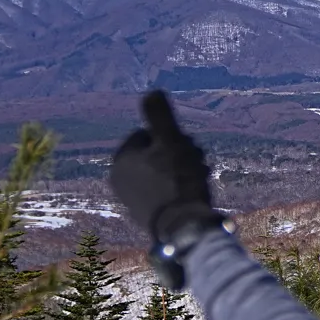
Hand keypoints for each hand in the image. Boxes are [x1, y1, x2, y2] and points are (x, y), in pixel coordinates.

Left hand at [110, 92, 222, 281]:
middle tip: (197, 163)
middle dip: (178, 154)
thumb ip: (160, 116)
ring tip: (200, 179)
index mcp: (120, 160)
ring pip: (161, 172)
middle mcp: (119, 179)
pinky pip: (162, 191)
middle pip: (155, 153)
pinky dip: (177, 189)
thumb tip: (152, 91)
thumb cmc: (176, 182)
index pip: (148, 134)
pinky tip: (191, 195)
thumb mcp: (170, 142)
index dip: (171, 137)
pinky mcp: (145, 215)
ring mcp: (131, 199)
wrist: (182, 228)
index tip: (185, 148)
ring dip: (182, 171)